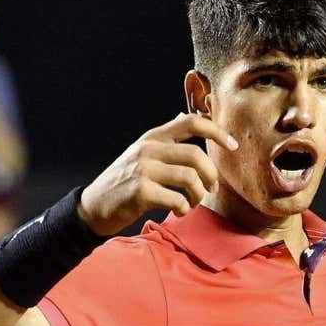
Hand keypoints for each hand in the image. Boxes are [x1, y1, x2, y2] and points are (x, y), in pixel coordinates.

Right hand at [78, 113, 238, 235]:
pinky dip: (184, 208)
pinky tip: (177, 210)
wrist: (92, 207)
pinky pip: (177, 199)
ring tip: (191, 203)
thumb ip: (165, 137)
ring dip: (198, 195)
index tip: (233, 145)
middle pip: (196, 155)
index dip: (217, 131)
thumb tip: (184, 115)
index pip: (191, 122)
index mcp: (153, 137)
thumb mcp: (141, 152)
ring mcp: (143, 169)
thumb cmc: (123, 182)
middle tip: (211, 189)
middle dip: (211, 176)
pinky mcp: (141, 192)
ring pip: (190, 178)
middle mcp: (148, 149)